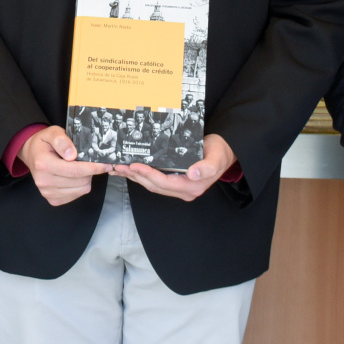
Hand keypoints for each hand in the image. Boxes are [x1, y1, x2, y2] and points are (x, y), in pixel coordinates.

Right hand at [17, 126, 107, 205]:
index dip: (94, 167)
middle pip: (81, 181)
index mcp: (44, 164)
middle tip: (88, 162)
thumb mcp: (52, 133)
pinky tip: (74, 177)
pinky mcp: (53, 200)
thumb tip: (72, 154)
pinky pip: (76, 195)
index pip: (75, 170)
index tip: (106, 164)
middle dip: (90, 171)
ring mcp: (48, 193)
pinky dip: (80, 186)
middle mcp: (44, 181)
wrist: (32, 155)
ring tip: (79, 168)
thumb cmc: (44, 143)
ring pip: (81, 189)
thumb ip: (62, 140)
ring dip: (86, 179)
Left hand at [114, 133, 236, 201]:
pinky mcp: (175, 182)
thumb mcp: (216, 157)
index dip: (149, 174)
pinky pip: (155, 181)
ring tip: (119, 168)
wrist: (224, 153)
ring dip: (135, 176)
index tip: (135, 165)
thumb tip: (193, 174)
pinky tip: (130, 170)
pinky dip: (141, 175)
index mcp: (193, 186)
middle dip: (136, 176)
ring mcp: (179, 188)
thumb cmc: (219, 152)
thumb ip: (206, 167)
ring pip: (152, 184)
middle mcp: (184, 190)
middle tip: (119, 166)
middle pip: (155, 185)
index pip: (165, 182)